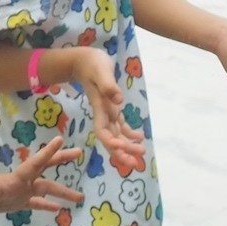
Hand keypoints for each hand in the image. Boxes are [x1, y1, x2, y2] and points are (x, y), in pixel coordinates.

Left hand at [0, 135, 84, 225]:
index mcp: (13, 179)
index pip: (33, 165)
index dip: (46, 153)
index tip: (60, 139)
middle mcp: (20, 183)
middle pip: (45, 169)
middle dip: (61, 160)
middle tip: (80, 152)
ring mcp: (19, 192)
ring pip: (45, 188)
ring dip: (61, 191)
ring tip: (80, 196)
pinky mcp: (15, 202)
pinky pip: (35, 202)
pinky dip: (47, 205)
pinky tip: (58, 209)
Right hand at [50, 46, 146, 174]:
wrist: (84, 60)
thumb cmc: (92, 64)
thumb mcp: (101, 71)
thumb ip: (108, 85)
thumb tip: (118, 100)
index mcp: (99, 108)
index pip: (103, 131)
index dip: (110, 142)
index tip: (121, 149)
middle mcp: (103, 114)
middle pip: (111, 138)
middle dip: (121, 152)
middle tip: (135, 164)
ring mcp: (107, 112)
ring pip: (117, 135)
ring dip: (127, 146)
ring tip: (141, 155)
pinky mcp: (112, 108)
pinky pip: (120, 125)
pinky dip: (129, 133)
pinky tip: (140, 138)